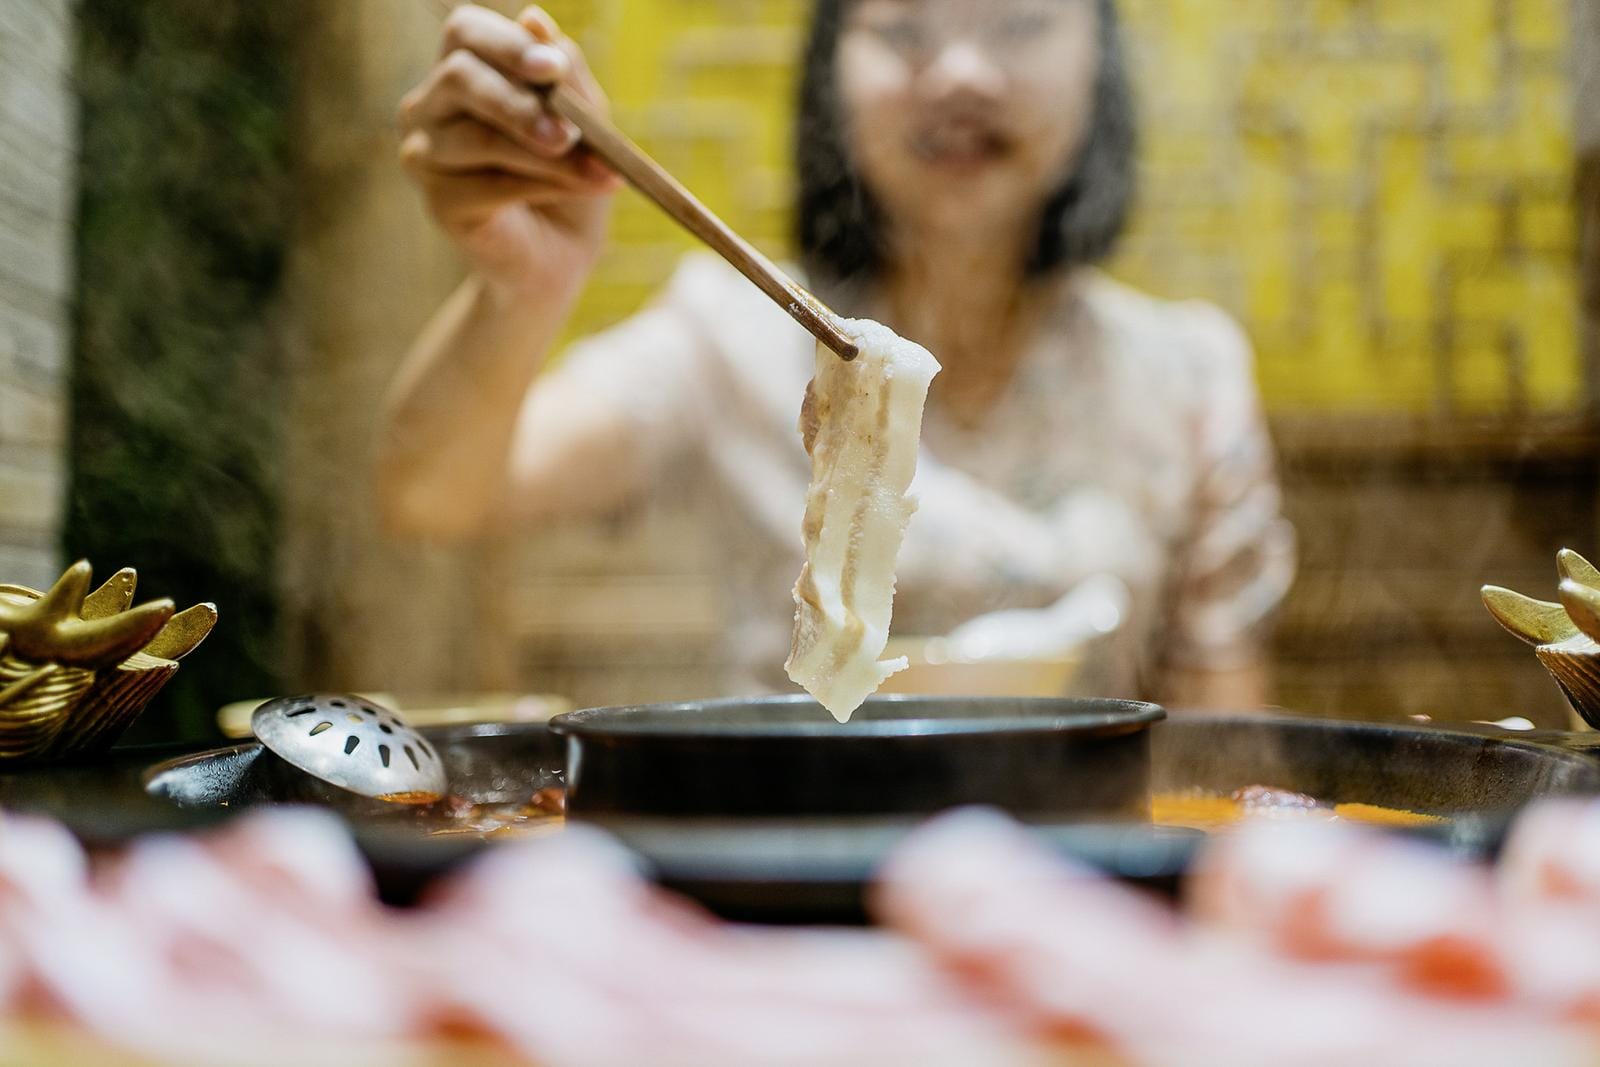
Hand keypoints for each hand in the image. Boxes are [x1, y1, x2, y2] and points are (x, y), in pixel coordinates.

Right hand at [398, 5, 619, 294]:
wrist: (562, 254)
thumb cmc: (569, 176)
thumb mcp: (582, 120)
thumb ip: (565, 76)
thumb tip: (534, 17)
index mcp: (461, 70)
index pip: (465, 32)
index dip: (508, 45)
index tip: (553, 69)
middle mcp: (430, 106)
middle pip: (460, 78)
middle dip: (522, 103)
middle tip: (569, 133)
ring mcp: (425, 154)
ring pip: (481, 138)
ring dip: (545, 156)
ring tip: (597, 171)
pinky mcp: (437, 202)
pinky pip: (489, 185)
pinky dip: (542, 186)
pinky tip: (579, 189)